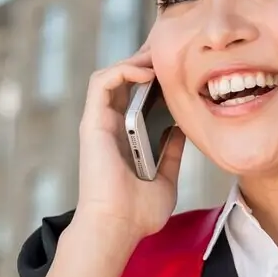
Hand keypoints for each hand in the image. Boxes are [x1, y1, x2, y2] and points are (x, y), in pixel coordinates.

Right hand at [73, 46, 185, 244]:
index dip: (155, 77)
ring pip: (112, 75)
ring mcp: (100, 123)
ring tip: (161, 56)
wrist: (118, 227)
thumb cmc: (139, 211)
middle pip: (124, 80)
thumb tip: (184, 130)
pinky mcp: (93, 123)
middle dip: (147, 60)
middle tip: (172, 49)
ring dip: (136, 61)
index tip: (180, 66)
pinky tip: (148, 73)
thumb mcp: (166, 176)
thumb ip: (172, 152)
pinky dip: (124, 71)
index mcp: (126, 137)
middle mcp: (110, 126)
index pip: (137, 96)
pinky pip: (103, 83)